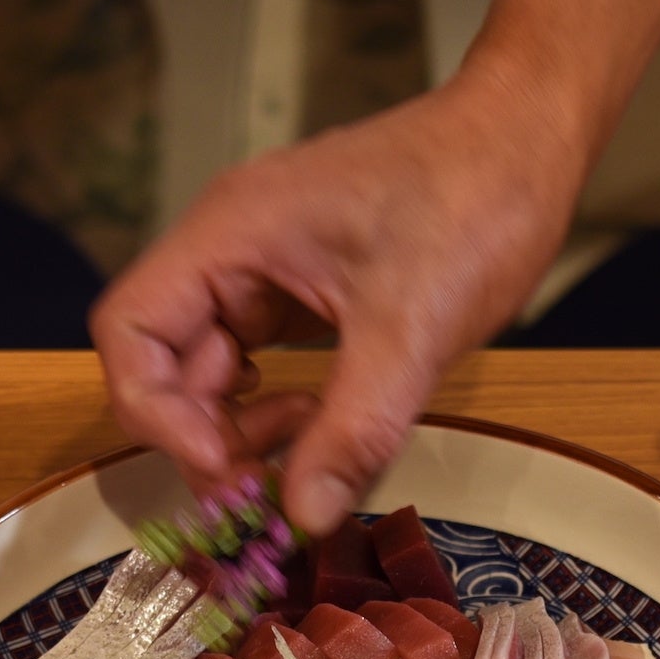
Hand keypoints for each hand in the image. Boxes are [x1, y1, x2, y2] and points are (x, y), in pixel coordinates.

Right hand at [92, 73, 584, 535]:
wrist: (529, 140)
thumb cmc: (473, 199)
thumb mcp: (413, 328)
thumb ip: (354, 429)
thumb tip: (305, 518)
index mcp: (229, 233)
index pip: (130, 331)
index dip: (157, 413)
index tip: (224, 467)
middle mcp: (231, 249)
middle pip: (166, 363)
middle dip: (208, 438)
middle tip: (272, 493)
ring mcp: (266, 269)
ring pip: (213, 373)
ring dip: (245, 431)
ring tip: (310, 454)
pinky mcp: (305, 292)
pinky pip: (261, 365)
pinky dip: (280, 411)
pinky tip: (327, 426)